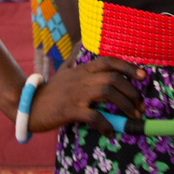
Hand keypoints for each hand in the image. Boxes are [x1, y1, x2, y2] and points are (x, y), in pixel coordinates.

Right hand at [26, 55, 144, 135]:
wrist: (29, 106)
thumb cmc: (50, 91)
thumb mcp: (64, 71)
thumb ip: (74, 58)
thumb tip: (80, 41)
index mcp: (82, 70)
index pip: (108, 62)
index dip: (128, 67)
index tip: (143, 75)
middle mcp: (81, 79)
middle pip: (112, 78)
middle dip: (131, 91)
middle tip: (140, 105)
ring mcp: (76, 94)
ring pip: (107, 93)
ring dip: (124, 105)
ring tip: (133, 116)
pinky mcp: (70, 110)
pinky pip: (93, 116)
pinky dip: (106, 124)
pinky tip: (111, 132)